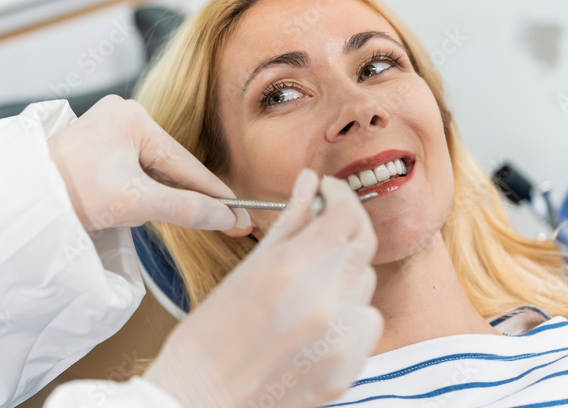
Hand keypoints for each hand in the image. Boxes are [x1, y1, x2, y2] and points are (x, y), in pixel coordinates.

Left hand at [47, 95, 251, 233]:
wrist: (23, 201)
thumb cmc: (74, 193)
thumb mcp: (136, 202)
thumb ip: (186, 209)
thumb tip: (228, 218)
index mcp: (133, 116)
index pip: (185, 163)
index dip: (215, 194)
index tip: (242, 215)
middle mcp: (121, 115)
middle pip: (170, 165)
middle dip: (189, 195)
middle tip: (226, 224)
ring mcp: (107, 130)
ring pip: (152, 170)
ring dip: (165, 195)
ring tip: (185, 220)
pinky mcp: (96, 148)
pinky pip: (134, 171)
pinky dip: (145, 191)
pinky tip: (150, 208)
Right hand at [145, 169, 382, 407]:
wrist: (200, 395)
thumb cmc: (212, 330)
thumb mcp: (247, 266)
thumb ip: (289, 221)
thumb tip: (310, 182)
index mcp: (290, 269)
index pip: (345, 214)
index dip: (340, 194)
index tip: (329, 192)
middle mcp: (322, 302)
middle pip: (363, 244)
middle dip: (347, 226)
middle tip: (327, 224)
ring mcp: (337, 341)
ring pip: (365, 284)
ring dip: (344, 273)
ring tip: (309, 284)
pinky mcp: (345, 371)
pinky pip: (367, 323)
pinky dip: (350, 314)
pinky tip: (318, 319)